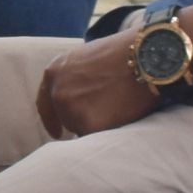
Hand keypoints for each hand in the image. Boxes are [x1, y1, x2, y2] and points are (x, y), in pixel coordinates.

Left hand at [34, 26, 159, 140]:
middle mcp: (57, 91)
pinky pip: (97, 138)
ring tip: (118, 103)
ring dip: (98, 124)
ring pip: (82, 129)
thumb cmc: (126, 54)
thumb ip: (76, 77)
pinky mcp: (87, 124)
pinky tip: (122, 112)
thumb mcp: (90, 58)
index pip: (45, 102)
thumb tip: (78, 97)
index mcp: (55, 72)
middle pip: (67, 118)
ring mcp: (70, 109)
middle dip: (84, 118)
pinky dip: (110, 130)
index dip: (51, 119)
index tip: (56, 133)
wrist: (147, 56)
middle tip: (108, 109)